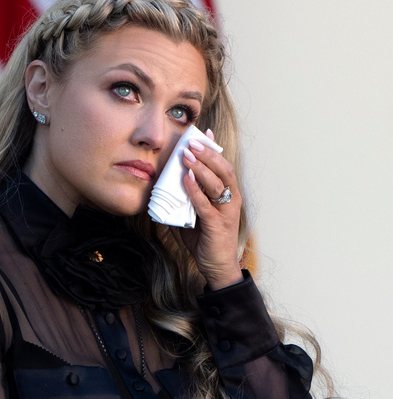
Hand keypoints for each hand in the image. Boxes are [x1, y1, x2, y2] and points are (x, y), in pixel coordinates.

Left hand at [179, 129, 242, 288]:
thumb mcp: (194, 211)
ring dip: (201, 168)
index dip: (214, 149)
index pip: (222, 166)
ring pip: (217, 184)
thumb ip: (186, 196)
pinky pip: (206, 204)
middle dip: (207, 153)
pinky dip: (195, 190)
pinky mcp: (218, 224)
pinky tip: (186, 179)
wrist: (215, 265)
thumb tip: (168, 180)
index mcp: (228, 193)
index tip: (203, 133)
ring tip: (187, 156)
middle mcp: (231, 199)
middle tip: (191, 141)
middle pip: (223, 170)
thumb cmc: (205, 237)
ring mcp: (226, 211)